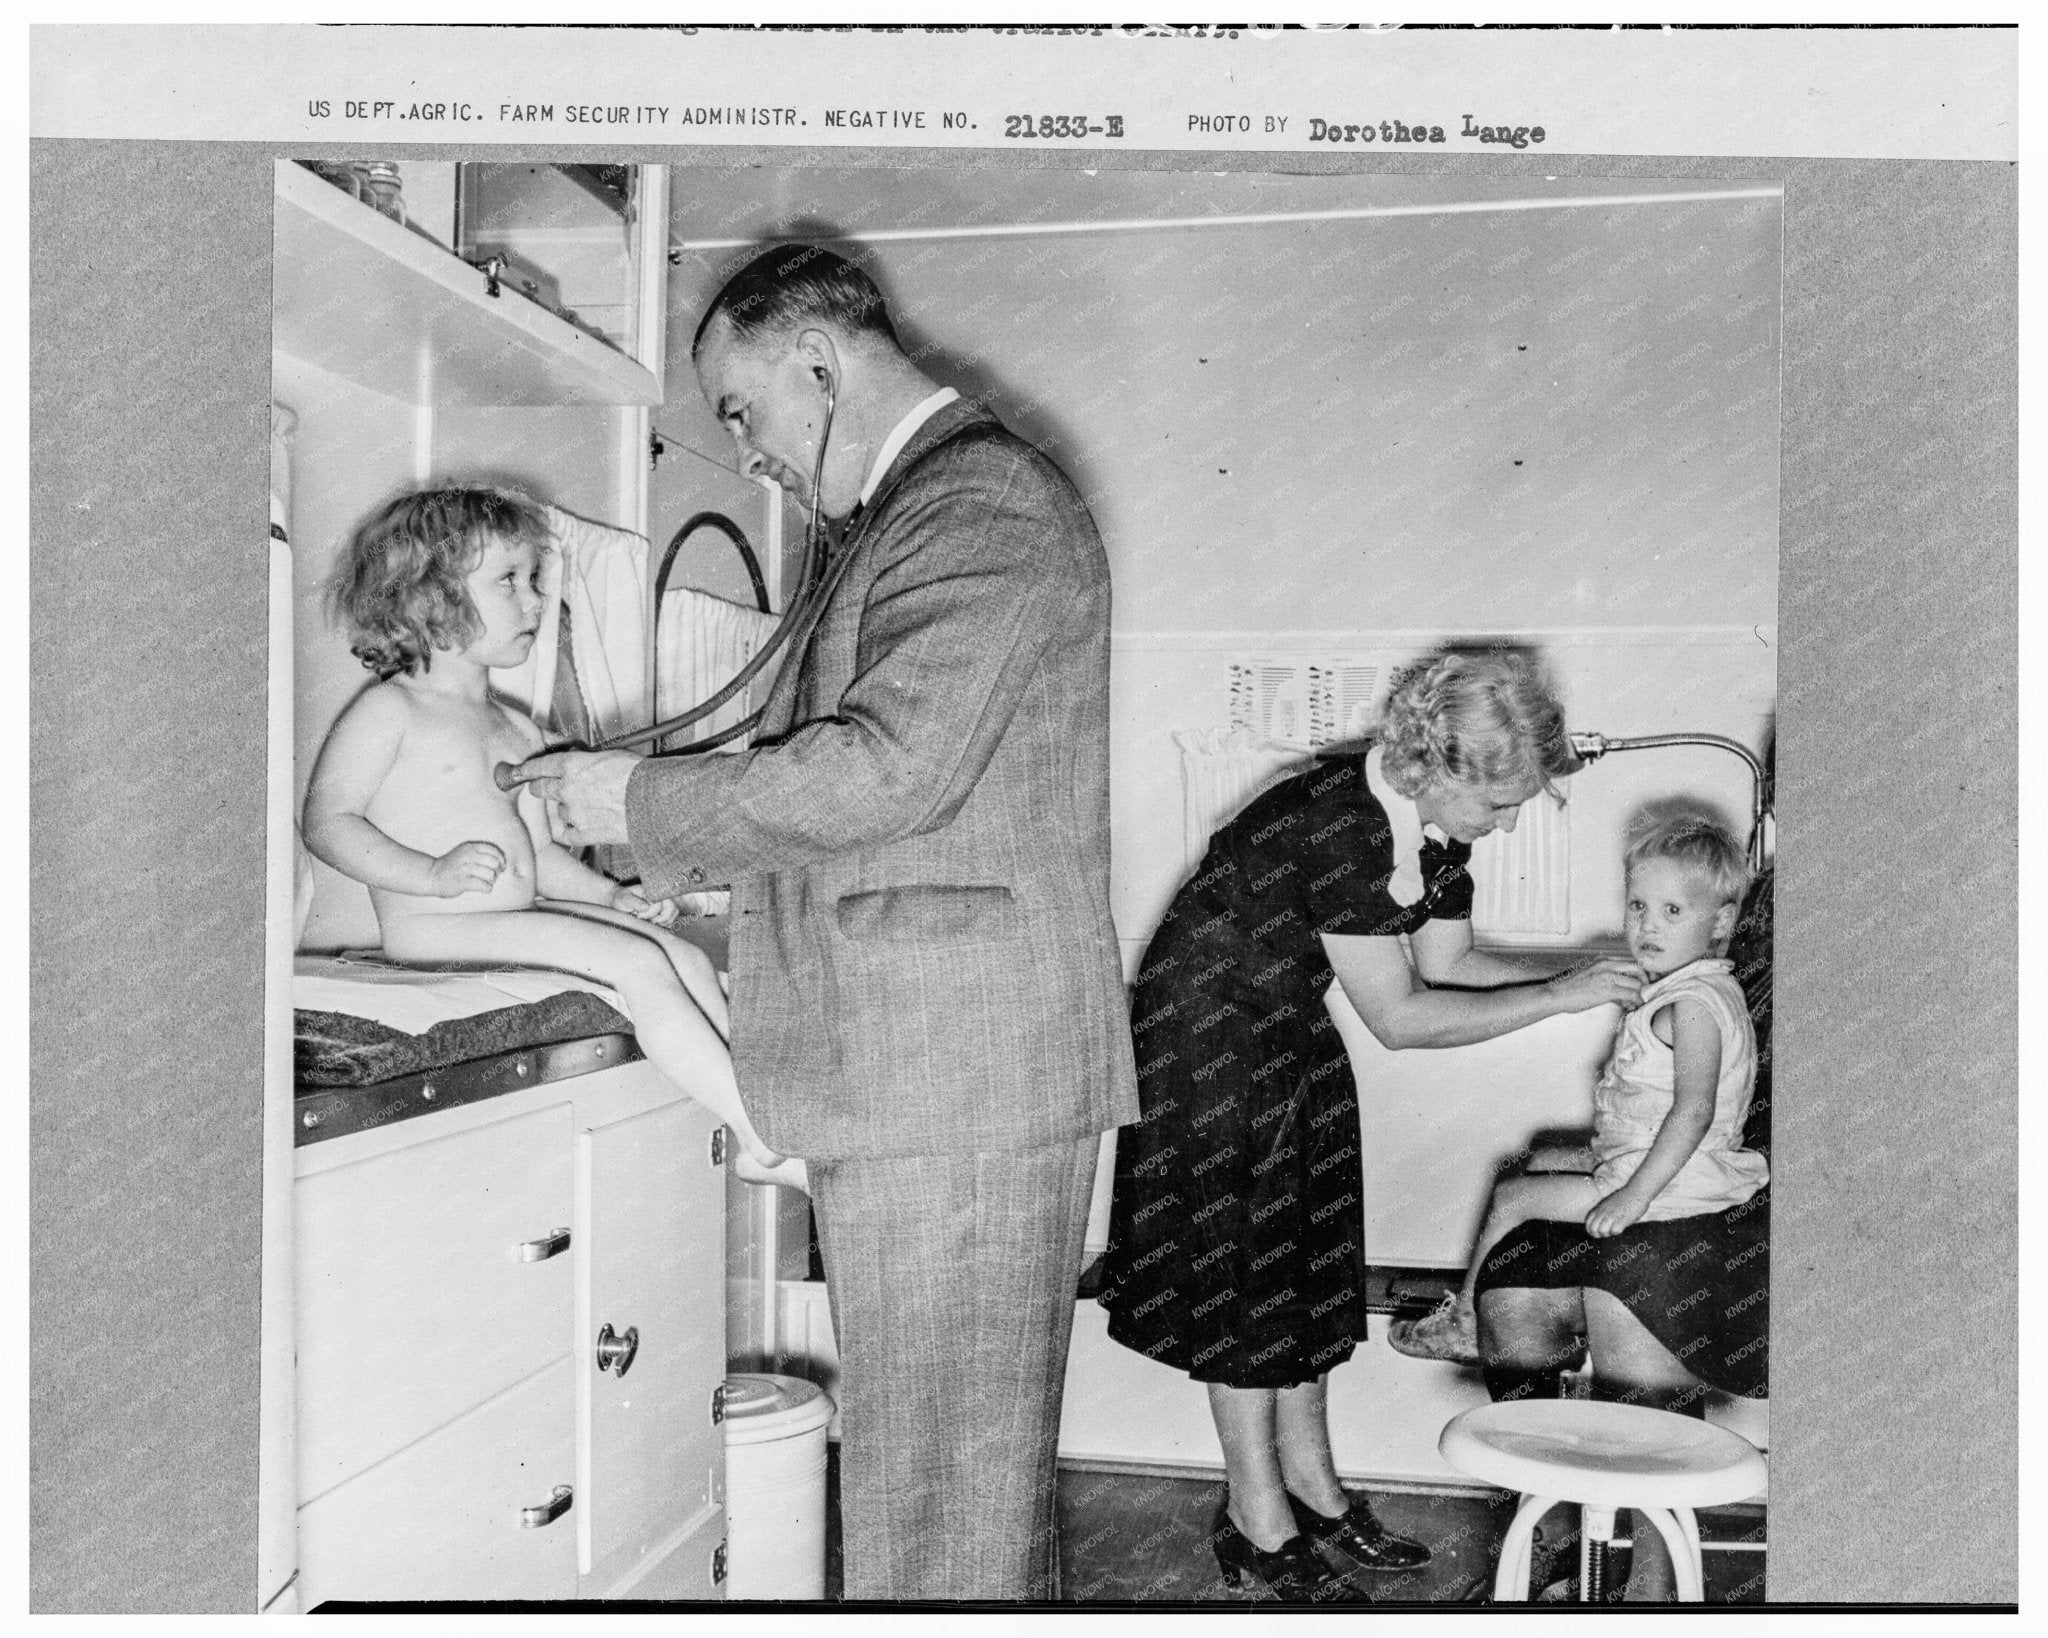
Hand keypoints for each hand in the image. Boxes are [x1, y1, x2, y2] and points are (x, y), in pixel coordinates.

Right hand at [429, 840, 505, 896]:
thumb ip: (479, 853)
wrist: (431, 875)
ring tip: (486, 882)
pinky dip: (487, 888)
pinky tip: (483, 888)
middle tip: (493, 876)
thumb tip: (501, 861)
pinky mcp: (462, 882)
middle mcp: (468, 856)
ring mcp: (465, 869)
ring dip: (491, 881)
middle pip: (494, 863)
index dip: (501, 859)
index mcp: (470, 848)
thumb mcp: (464, 852)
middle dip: (497, 871)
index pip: (493, 850)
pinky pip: (483, 885)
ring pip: (490, 874)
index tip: (501, 866)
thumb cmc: (450, 865)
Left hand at [512, 749, 637, 847]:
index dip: (526, 769)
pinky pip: (567, 834)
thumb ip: (587, 762)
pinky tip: (584, 826)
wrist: (655, 802)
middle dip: (541, 788)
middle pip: (540, 789)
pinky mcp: (583, 834)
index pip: (539, 766)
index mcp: (572, 765)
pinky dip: (572, 831)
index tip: (516, 772)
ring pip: (559, 812)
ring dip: (567, 810)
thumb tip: (580, 764)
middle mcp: (567, 788)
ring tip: (589, 808)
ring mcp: (573, 813)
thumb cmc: (640, 776)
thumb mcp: (611, 756)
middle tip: (548, 789)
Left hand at [612, 884, 678, 925]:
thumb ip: (634, 902)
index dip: (651, 912)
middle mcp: (660, 896)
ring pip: (674, 913)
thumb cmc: (621, 899)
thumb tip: (646, 907)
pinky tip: (654, 925)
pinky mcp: (664, 911)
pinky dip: (665, 924)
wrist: (619, 902)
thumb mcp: (624, 899)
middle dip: (662, 918)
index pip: (659, 903)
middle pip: (671, 907)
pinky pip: (671, 919)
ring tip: (651, 923)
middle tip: (650, 922)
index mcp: (651, 891)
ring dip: (664, 921)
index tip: (639, 916)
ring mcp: (663, 904)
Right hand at [1550, 956, 1645, 1013]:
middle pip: (1638, 969)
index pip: (1630, 963)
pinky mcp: (1608, 989)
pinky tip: (1631, 1006)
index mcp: (1603, 960)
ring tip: (1633, 1003)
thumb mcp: (1590, 976)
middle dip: (1645, 982)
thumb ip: (1607, 979)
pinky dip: (1636, 1001)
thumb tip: (1622, 993)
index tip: (1642, 984)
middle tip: (1644, 993)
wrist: (1556, 994)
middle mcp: (1607, 964)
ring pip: (1637, 983)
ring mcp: (1608, 975)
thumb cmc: (1569, 989)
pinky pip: (1632, 994)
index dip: (1640, 975)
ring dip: (1639, 995)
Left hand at [1585, 1188, 1647, 1238]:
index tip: (1598, 1232)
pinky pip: (1615, 1231)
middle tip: (1607, 1233)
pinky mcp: (1622, 1219)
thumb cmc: (1625, 1198)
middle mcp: (1604, 1212)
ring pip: (1602, 1231)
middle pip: (1593, 1229)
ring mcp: (1612, 1215)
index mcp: (1600, 1208)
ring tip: (1614, 1230)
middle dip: (1598, 1235)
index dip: (1591, 1230)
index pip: (1588, 1222)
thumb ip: (1603, 1212)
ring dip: (1608, 1234)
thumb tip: (1600, 1223)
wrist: (1637, 1191)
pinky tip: (1622, 1227)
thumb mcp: (1608, 1203)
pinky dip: (1617, 1232)